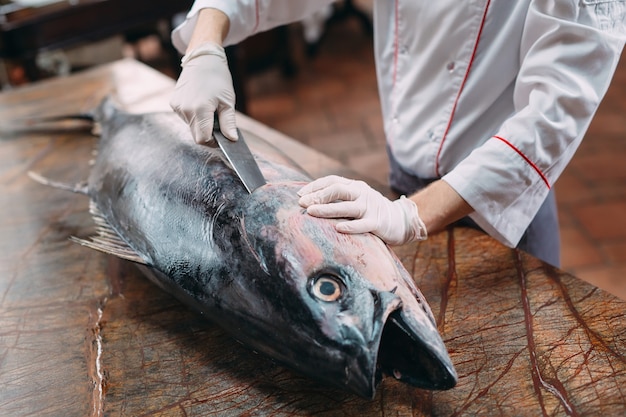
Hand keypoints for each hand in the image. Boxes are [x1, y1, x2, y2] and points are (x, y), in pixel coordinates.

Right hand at [170, 42, 237, 144]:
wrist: (202, 59)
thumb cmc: (218, 78)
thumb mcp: (227, 101)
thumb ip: (228, 123)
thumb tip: (231, 139)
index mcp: (199, 110)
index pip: (203, 139)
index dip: (213, 141)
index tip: (222, 136)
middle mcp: (185, 110)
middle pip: (196, 135)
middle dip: (208, 133)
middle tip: (218, 120)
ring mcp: (177, 107)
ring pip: (191, 127)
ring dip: (201, 123)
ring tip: (209, 107)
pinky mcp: (173, 103)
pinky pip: (185, 117)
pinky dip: (194, 115)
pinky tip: (200, 102)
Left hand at [298, 175, 426, 244]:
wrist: (401, 220)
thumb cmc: (371, 212)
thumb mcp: (356, 199)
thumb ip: (339, 199)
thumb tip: (310, 202)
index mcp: (355, 186)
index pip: (332, 181)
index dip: (315, 187)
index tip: (300, 195)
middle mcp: (362, 193)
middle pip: (338, 189)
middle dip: (318, 196)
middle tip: (303, 204)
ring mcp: (370, 207)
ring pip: (347, 207)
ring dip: (327, 209)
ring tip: (311, 212)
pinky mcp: (378, 222)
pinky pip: (363, 224)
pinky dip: (351, 226)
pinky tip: (338, 228)